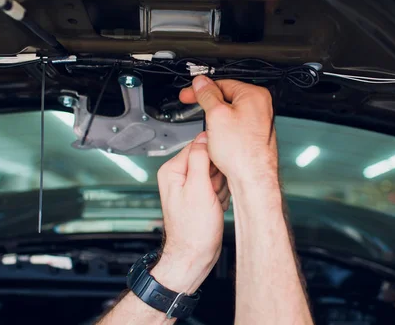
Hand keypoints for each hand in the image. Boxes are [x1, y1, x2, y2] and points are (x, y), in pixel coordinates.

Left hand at [151, 132, 228, 293]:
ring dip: (221, 188)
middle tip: (213, 193)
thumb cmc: (193, 230)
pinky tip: (215, 207)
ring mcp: (190, 187)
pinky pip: (218, 187)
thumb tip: (204, 137)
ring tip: (213, 203)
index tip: (217, 173)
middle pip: (209, 160)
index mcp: (172, 170)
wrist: (194, 257)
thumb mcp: (198, 189)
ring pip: (216, 174)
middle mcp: (179, 176)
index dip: (213, 158)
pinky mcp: (200, 197)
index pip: (198, 145)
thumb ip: (200, 160)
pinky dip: (221, 196)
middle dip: (218, 176)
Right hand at [180, 77, 278, 191]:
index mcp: (255, 95)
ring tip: (210, 130)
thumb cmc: (242, 151)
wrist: (253, 178)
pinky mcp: (255, 136)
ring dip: (216, 119)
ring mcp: (259, 122)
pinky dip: (224, 130)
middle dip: (209, 104)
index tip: (190, 93)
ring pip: (230, 113)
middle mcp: (261, 107)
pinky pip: (235, 126)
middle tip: (194, 107)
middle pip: (227, 97)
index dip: (202, 88)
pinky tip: (219, 140)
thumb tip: (201, 83)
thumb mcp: (216, 115)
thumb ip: (207, 95)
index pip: (223, 83)